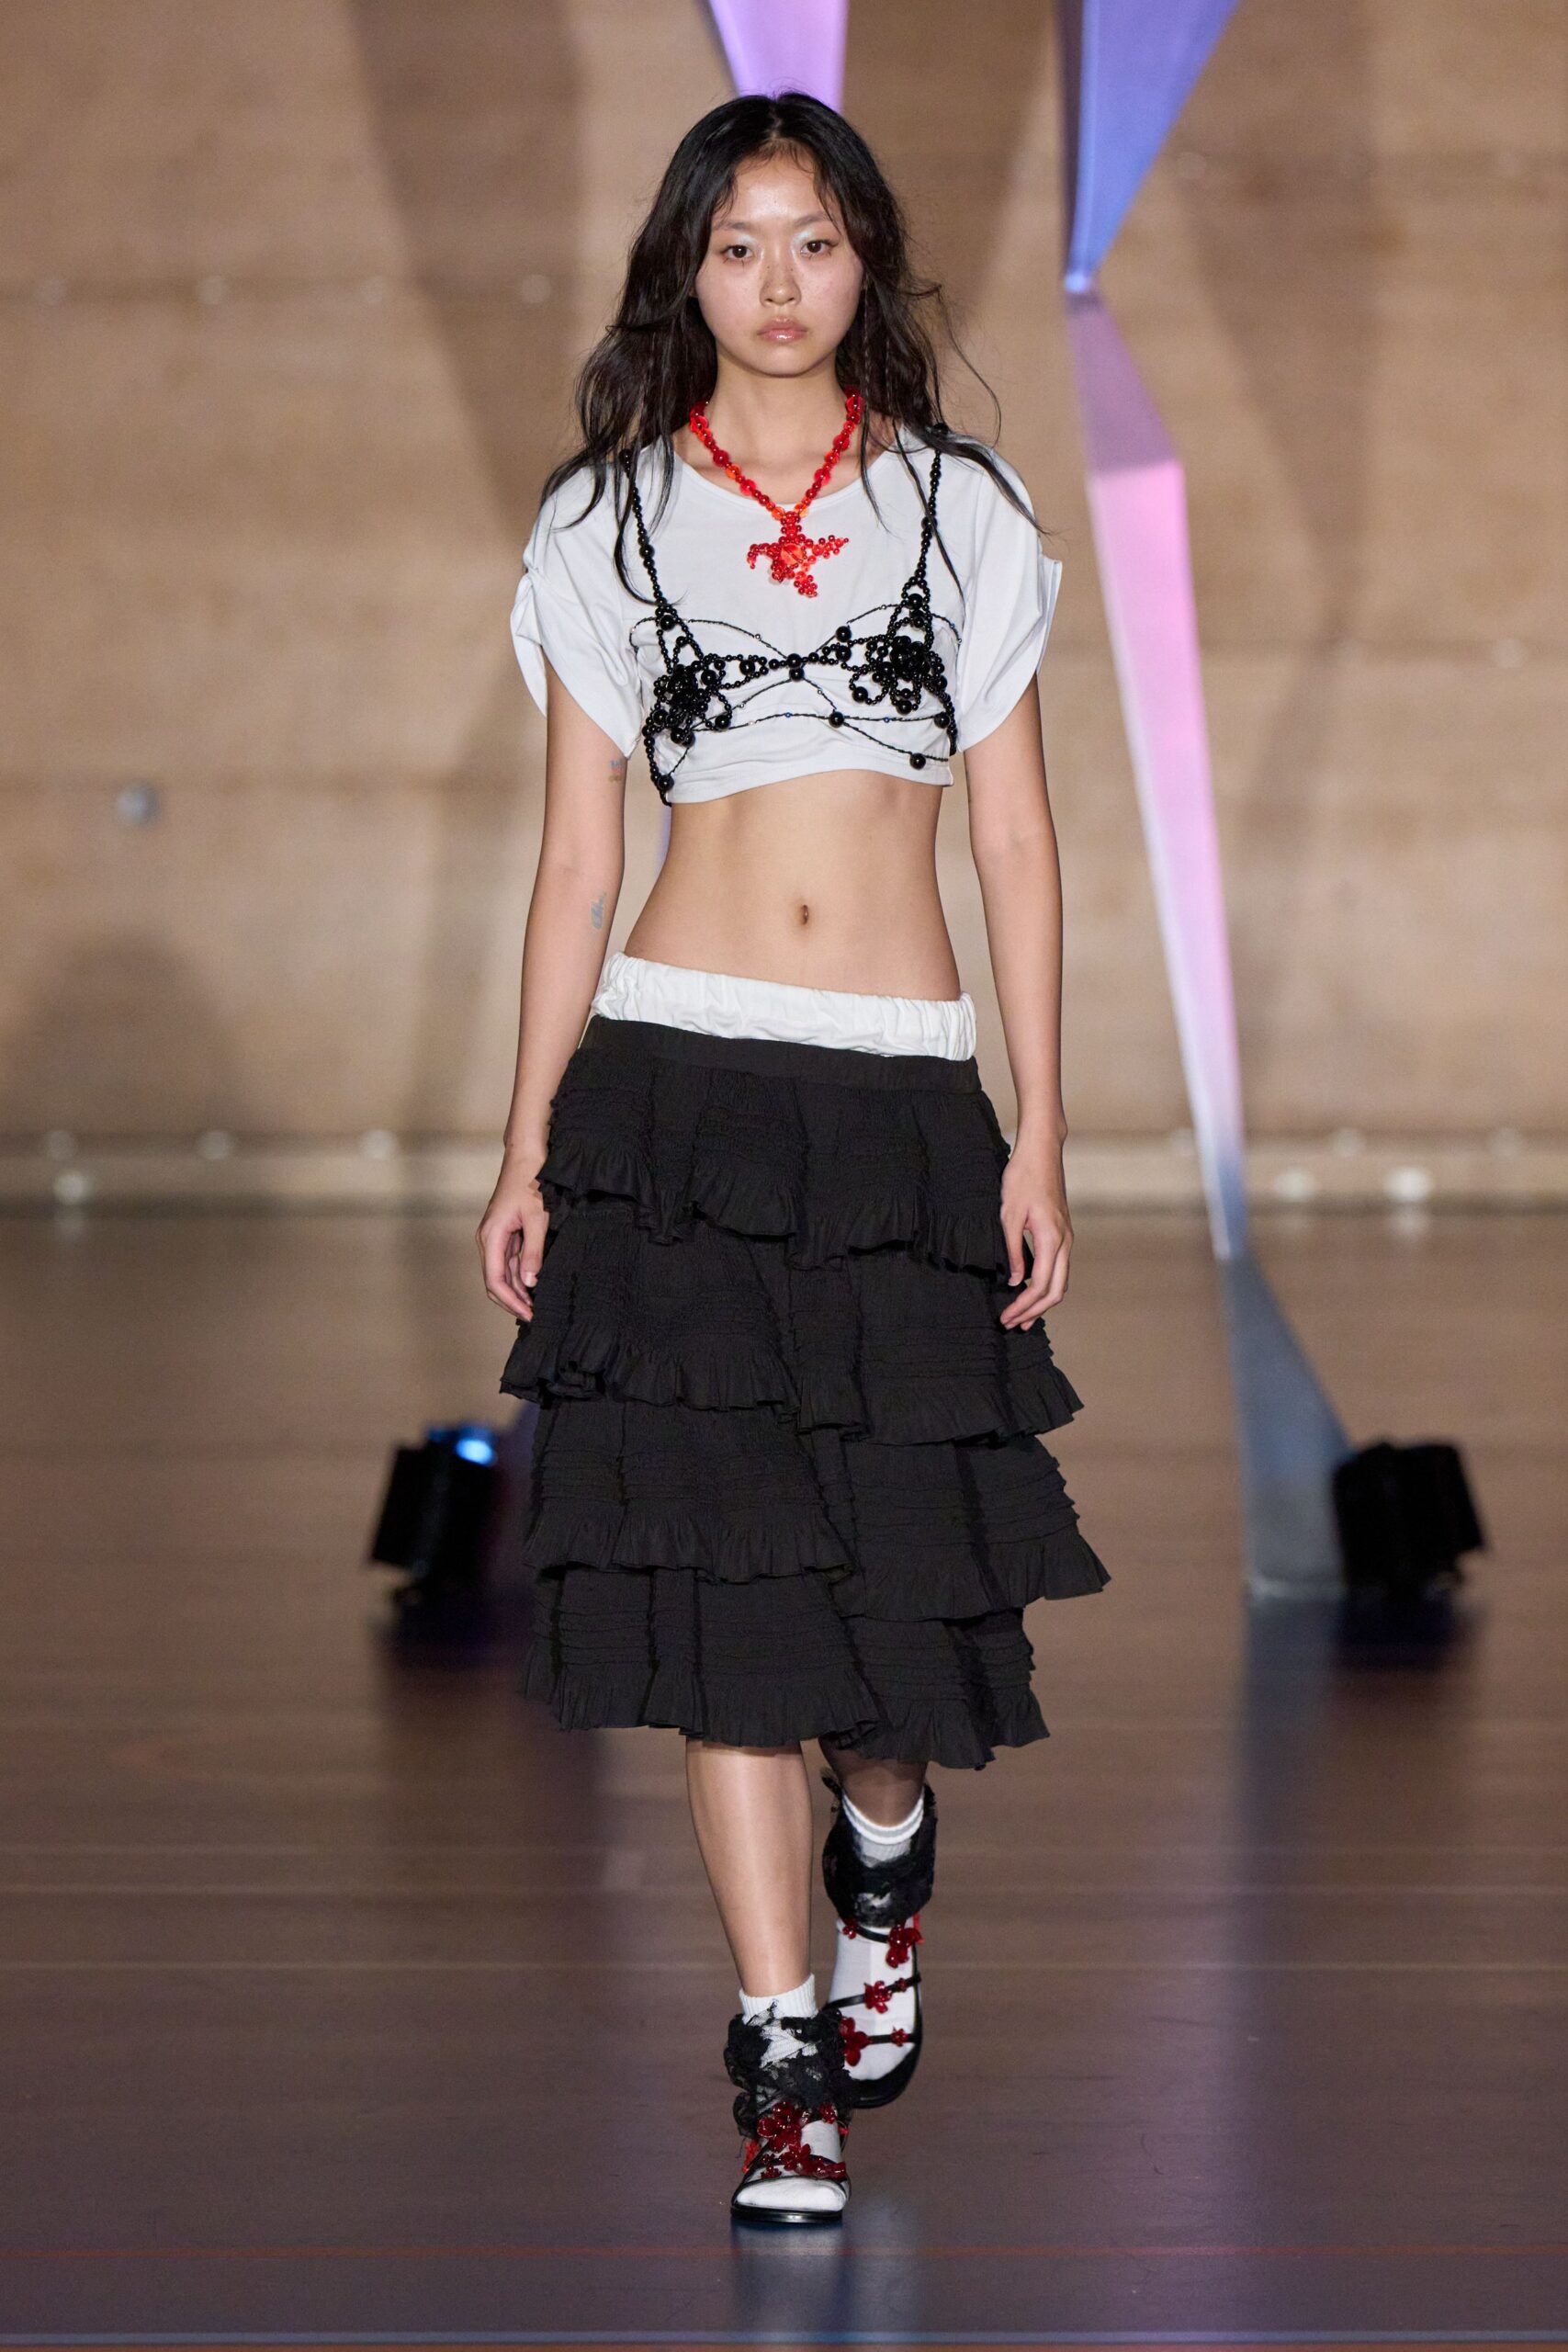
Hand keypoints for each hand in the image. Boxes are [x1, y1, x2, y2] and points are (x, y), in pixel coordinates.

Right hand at [476, 1150, 549, 1320]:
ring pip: (501, 1273)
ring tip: (537, 1305)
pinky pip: (508, 1261)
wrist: (526, 1157)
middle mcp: (488, 1240)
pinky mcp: (504, 1233)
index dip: (511, 1301)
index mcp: (491, 1237)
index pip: (494, 1280)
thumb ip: (533, 1253)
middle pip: (495, 1281)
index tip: (529, 1314)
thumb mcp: (538, 1219)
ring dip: (517, 1290)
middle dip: (513, 1301)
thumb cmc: (532, 1183)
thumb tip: (529, 1283)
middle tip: (535, 1316)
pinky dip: (519, 1276)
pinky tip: (534, 1285)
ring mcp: (495, 1237)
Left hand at [998, 1138, 1070, 1328]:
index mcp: (1051, 1239)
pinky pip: (1060, 1268)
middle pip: (1056, 1290)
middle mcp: (1065, 1242)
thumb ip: (1012, 1251)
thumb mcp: (1008, 1215)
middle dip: (1034, 1311)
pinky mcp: (1063, 1232)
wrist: (1041, 1152)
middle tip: (1013, 1323)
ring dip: (1042, 1301)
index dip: (1023, 1305)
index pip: (1040, 1285)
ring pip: (1061, 1281)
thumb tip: (1015, 1280)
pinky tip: (1030, 1289)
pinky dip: (1047, 1285)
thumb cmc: (1022, 1178)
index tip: (1006, 1316)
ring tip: (1022, 1314)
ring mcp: (1067, 1238)